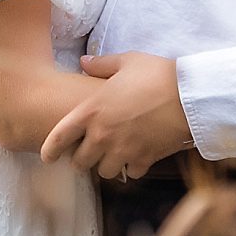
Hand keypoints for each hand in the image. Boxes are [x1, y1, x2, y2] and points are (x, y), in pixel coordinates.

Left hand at [39, 52, 191, 177]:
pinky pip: (131, 173)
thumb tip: (84, 62)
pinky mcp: (145, 159)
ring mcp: (124, 150)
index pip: (60, 137)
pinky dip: (132, 168)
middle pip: (80, 162)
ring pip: (104, 172)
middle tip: (87, 152)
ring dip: (106, 165)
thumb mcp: (125, 62)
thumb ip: (100, 64)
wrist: (189, 95)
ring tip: (112, 155)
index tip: (46, 156)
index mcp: (92, 111)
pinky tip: (136, 157)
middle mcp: (103, 135)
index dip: (49, 150)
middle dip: (82, 159)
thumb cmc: (155, 74)